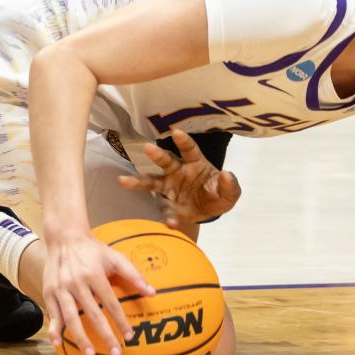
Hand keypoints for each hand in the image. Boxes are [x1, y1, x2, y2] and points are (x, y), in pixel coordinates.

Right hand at [41, 231, 156, 354]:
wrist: (65, 238)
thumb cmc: (94, 251)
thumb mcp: (115, 258)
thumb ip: (134, 275)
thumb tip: (153, 293)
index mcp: (94, 274)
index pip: (111, 303)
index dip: (121, 321)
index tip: (130, 336)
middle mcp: (76, 282)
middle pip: (93, 314)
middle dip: (105, 335)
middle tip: (116, 353)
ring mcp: (61, 288)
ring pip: (71, 318)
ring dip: (80, 337)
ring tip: (91, 354)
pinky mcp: (49, 292)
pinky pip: (52, 314)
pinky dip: (54, 329)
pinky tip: (58, 343)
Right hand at [119, 129, 241, 228]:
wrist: (209, 211)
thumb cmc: (217, 194)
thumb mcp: (230, 193)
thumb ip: (230, 184)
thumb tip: (227, 174)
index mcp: (195, 163)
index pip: (189, 150)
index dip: (184, 141)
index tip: (176, 132)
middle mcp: (178, 172)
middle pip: (166, 161)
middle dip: (157, 155)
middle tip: (147, 147)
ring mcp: (169, 188)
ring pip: (152, 182)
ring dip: (139, 181)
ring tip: (123, 181)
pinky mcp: (167, 205)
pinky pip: (164, 210)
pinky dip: (167, 217)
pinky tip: (169, 222)